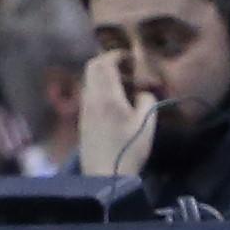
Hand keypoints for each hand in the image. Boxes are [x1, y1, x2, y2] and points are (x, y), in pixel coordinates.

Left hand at [76, 50, 156, 175]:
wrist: (104, 174)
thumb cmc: (128, 148)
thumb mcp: (146, 124)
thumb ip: (146, 100)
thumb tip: (142, 92)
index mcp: (106, 95)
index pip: (104, 63)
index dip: (117, 55)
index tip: (131, 57)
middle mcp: (91, 97)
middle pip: (92, 67)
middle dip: (108, 61)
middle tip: (127, 67)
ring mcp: (84, 108)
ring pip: (90, 80)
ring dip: (104, 74)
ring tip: (124, 84)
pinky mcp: (83, 118)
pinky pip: (90, 93)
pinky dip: (101, 87)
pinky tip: (115, 100)